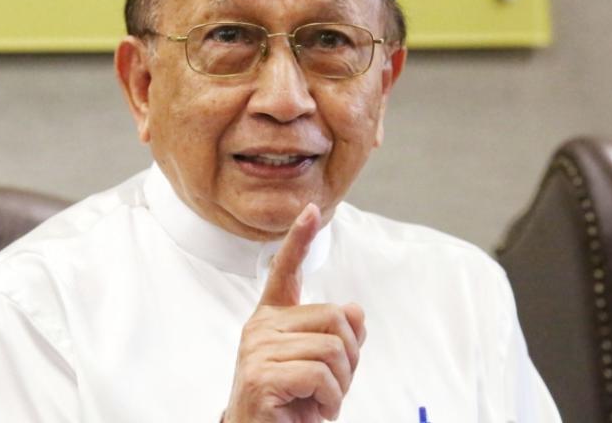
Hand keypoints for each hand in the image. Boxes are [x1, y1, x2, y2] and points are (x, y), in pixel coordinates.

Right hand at [222, 204, 365, 422]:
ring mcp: (257, 351)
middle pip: (335, 318)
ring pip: (332, 348)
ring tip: (320, 401)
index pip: (285, 271)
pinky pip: (320, 375)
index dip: (299, 239)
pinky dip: (330, 400)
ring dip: (340, 385)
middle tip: (333, 386)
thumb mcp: (322, 368)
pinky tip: (313, 410)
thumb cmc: (290, 406)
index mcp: (272, 320)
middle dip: (350, 357)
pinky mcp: (260, 376)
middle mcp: (260, 328)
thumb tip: (354, 310)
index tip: (311, 209)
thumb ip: (337, 337)